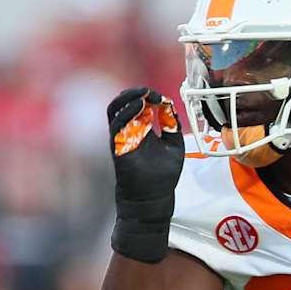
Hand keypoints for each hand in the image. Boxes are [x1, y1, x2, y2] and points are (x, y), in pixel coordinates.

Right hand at [108, 85, 183, 262]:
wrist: (153, 197)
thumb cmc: (163, 176)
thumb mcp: (175, 145)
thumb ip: (172, 124)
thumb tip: (169, 105)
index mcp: (144, 128)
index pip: (141, 103)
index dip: (150, 96)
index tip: (162, 99)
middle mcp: (130, 130)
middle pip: (125, 101)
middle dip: (137, 92)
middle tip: (151, 92)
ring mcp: (122, 136)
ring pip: (115, 108)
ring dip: (129, 97)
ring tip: (144, 93)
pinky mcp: (117, 145)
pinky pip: (115, 123)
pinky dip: (126, 111)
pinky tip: (139, 106)